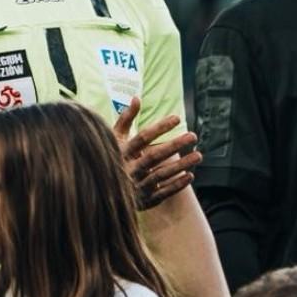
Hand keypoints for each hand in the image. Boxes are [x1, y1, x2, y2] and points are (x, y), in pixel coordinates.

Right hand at [112, 96, 201, 210]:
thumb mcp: (113, 138)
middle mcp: (127, 169)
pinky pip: (162, 192)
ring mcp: (135, 185)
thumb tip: (136, 98)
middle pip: (154, 156)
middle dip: (175, 145)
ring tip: (198, 155)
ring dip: (181, 165)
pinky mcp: (142, 199)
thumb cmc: (110, 156)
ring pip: (161, 175)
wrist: (98, 189)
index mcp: (120, 152)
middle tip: (193, 136)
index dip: (159, 127)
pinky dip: (177, 185)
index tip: (176, 118)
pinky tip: (189, 176)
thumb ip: (125, 119)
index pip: (142, 137)